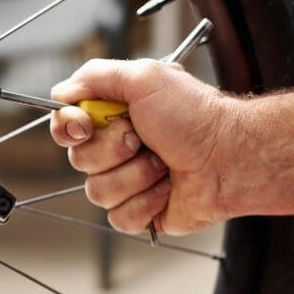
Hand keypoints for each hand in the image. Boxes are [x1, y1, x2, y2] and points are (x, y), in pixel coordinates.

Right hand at [49, 59, 233, 234]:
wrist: (231, 157)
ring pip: (96, 192)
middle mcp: (116, 147)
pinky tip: (168, 188)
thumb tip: (61, 93)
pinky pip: (118, 217)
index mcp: (112, 115)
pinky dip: (146, 202)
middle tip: (143, 138)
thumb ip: (95, 76)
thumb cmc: (196, 115)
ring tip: (163, 163)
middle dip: (112, 150)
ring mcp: (127, 181)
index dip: (68, 127)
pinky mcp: (141, 211)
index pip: (65, 125)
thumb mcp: (145, 76)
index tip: (85, 125)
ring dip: (134, 176)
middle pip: (78, 159)